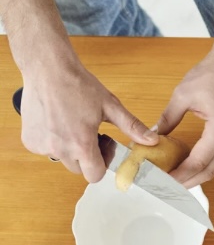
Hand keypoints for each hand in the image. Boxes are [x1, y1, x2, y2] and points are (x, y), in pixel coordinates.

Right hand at [18, 62, 156, 181]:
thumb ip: (131, 127)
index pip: (94, 175)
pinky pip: (45, 149)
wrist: (47, 69)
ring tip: (73, 124)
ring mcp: (41, 146)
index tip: (103, 146)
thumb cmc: (79, 85)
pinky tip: (57, 122)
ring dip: (69, 148)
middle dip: (86, 156)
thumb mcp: (110, 106)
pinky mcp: (29, 140)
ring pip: (61, 159)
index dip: (102, 163)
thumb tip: (152, 140)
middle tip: (90, 133)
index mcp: (81, 144)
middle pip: (78, 168)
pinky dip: (52, 141)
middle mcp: (59, 149)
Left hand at [156, 51, 213, 187]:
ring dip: (195, 176)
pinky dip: (202, 165)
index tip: (161, 182)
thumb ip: (167, 120)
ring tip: (173, 180)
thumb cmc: (210, 75)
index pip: (198, 162)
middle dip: (187, 182)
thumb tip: (150, 138)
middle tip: (165, 188)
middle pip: (209, 171)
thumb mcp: (182, 96)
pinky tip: (186, 165)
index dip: (179, 175)